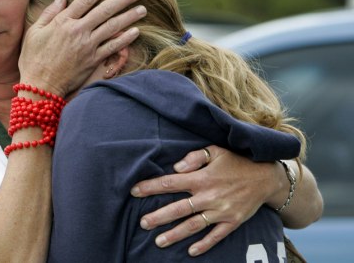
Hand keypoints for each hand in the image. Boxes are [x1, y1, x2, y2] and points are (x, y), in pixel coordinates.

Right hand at [19, 0, 145, 95]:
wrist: (41, 86)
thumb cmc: (34, 58)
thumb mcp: (35, 32)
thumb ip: (49, 13)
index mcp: (63, 21)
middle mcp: (78, 31)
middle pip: (105, 10)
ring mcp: (87, 46)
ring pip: (112, 27)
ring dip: (129, 16)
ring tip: (142, 8)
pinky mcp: (93, 60)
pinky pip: (113, 47)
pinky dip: (125, 39)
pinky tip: (136, 31)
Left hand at [130, 145, 276, 255]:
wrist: (266, 177)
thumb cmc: (236, 162)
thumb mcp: (216, 151)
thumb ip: (194, 158)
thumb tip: (175, 168)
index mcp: (202, 178)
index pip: (170, 183)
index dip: (151, 187)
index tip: (134, 191)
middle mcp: (209, 196)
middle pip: (178, 209)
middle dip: (158, 217)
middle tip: (142, 223)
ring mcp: (221, 211)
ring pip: (193, 225)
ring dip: (175, 234)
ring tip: (158, 241)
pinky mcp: (233, 222)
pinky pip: (216, 236)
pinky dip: (204, 244)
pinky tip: (191, 251)